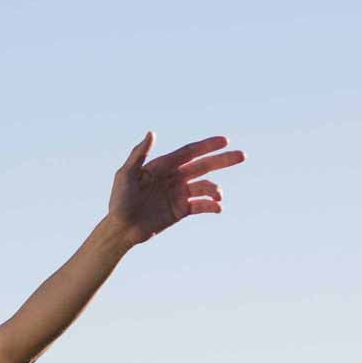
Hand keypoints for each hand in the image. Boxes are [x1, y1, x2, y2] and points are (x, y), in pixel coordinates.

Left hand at [106, 134, 243, 243]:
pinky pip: (201, 205)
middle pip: (203, 166)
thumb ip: (139, 155)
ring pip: (204, 187)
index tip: (225, 140)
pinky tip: (217, 207)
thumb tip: (152, 132)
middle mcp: (174, 178)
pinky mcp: (181, 211)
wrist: (121, 230)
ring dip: (214, 189)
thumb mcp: (125, 175)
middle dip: (222, 160)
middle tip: (242, 155)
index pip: (190, 152)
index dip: (207, 145)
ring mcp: (178, 194)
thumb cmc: (119, 201)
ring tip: (218, 195)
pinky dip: (211, 206)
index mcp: (163, 166)